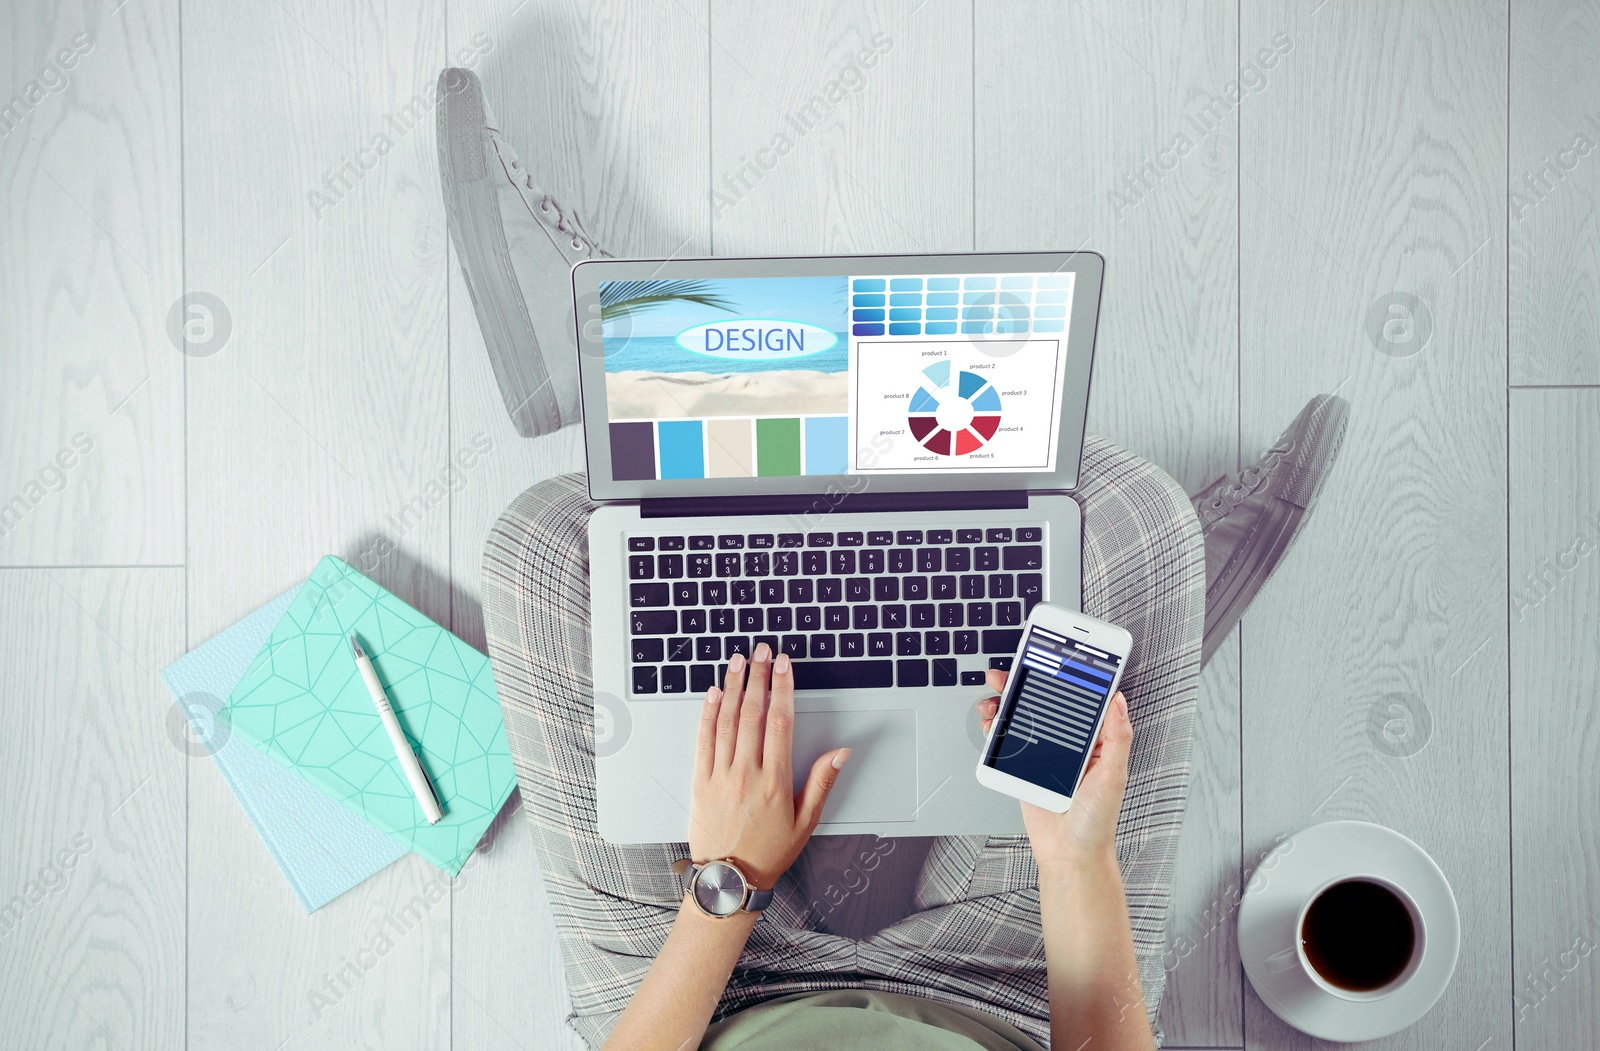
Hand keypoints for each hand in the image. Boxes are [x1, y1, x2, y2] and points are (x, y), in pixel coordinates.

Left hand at [690, 644, 849, 889]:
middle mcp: (746, 774)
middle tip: (762, 650)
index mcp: (775, 782)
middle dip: (759, 677)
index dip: (783, 688)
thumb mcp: (806, 822)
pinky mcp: (700, 781)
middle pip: (754, 713)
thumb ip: (822, 782)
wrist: (729, 880)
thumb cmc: (769, 853)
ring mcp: (720, 776)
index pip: (781, 722)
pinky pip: (704, 740)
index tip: (785, 665)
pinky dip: (708, 713)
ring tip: (739, 661)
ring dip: (735, 686)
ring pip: (727, 721)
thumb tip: (841, 752)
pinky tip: (715, 693)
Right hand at [977, 668, 1132, 875]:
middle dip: (1026, 682)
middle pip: (1046, 702)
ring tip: (995, 695)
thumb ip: (1118, 737)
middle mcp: (1070, 742)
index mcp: (1096, 740)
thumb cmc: (1097, 821)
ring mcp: (1045, 753)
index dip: (1068, 674)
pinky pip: (1008, 740)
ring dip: (1006, 702)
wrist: (1069, 854)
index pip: (1081, 698)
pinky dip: (996, 727)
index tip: (1053, 656)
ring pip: (1023, 717)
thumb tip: (1119, 700)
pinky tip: (991, 720)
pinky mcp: (1025, 766)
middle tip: (1011, 670)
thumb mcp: (1113, 777)